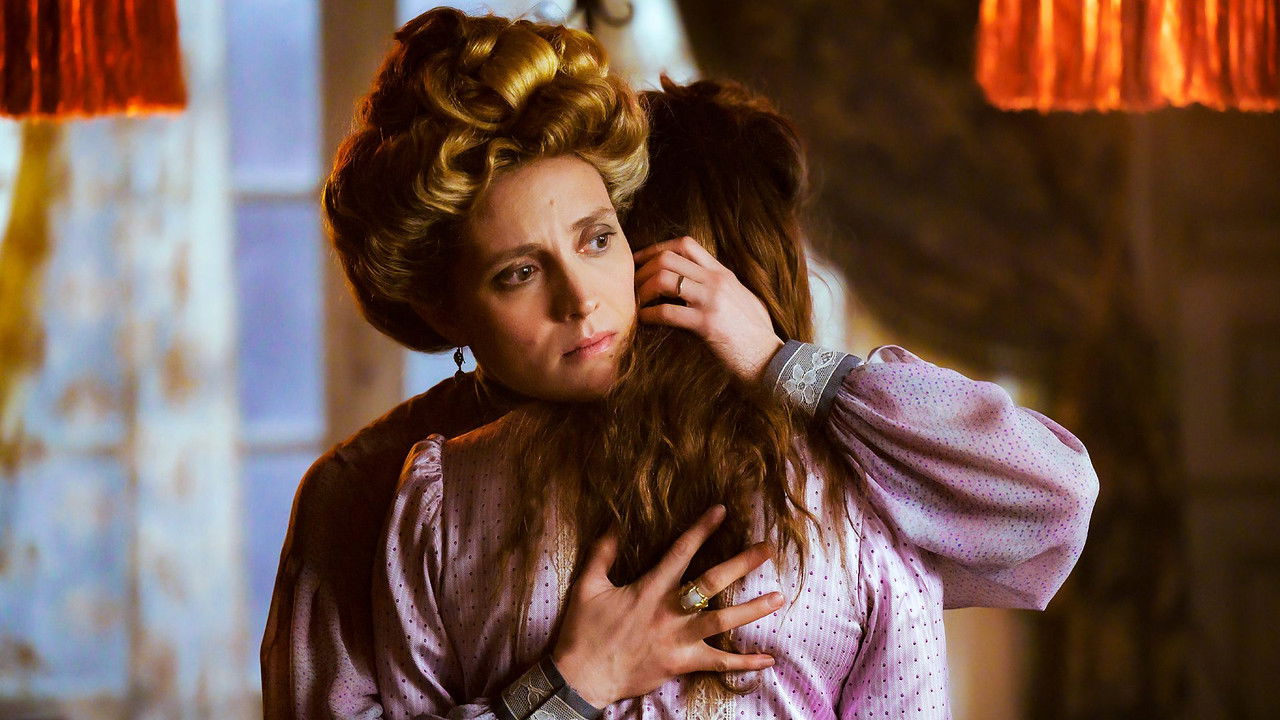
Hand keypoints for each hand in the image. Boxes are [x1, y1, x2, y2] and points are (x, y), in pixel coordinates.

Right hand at [550, 504, 782, 707]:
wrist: (581, 677)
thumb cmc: (584, 631)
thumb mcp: (587, 586)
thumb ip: (602, 553)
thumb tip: (614, 523)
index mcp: (649, 588)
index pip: (681, 551)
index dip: (702, 529)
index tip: (722, 511)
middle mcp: (669, 611)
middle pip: (713, 583)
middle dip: (742, 564)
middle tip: (768, 548)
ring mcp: (679, 639)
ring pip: (724, 622)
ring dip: (753, 609)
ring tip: (779, 597)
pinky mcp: (681, 664)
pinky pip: (719, 664)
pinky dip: (745, 662)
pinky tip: (769, 659)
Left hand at [634, 237, 783, 382]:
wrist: (770, 358)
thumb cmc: (756, 333)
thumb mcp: (741, 298)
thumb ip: (720, 286)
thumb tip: (696, 283)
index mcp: (723, 273)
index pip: (685, 244)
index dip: (657, 248)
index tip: (640, 260)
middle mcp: (716, 281)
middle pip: (668, 257)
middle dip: (643, 269)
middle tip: (632, 285)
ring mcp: (712, 301)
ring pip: (664, 279)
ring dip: (643, 290)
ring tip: (636, 304)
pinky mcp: (707, 324)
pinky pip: (668, 312)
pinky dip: (649, 315)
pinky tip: (645, 320)